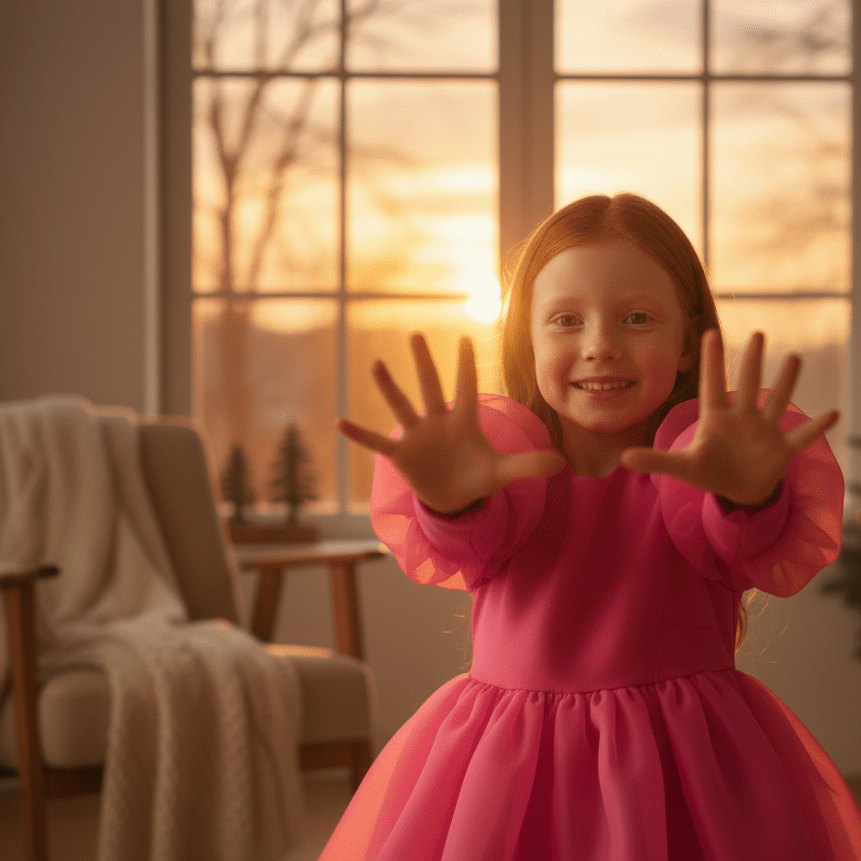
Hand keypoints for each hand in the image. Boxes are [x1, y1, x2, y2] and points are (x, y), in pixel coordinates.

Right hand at [338, 333, 565, 514]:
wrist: (452, 498)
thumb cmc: (476, 477)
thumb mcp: (503, 473)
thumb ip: (529, 466)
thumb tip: (564, 463)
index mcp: (464, 421)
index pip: (467, 388)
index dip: (466, 366)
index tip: (465, 337)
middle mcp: (438, 422)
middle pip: (432, 387)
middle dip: (425, 363)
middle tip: (417, 334)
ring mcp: (418, 436)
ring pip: (403, 406)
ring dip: (390, 387)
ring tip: (377, 364)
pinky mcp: (402, 454)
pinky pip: (378, 442)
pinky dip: (360, 434)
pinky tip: (340, 423)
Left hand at [620, 330, 838, 506]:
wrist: (738, 490)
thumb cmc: (709, 471)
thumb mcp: (682, 468)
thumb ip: (655, 460)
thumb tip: (623, 457)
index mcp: (716, 419)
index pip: (712, 385)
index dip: (712, 362)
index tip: (711, 332)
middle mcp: (742, 419)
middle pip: (748, 386)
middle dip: (753, 362)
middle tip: (759, 333)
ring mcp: (764, 432)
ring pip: (777, 402)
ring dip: (786, 383)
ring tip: (795, 359)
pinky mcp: (782, 450)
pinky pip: (802, 437)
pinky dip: (817, 428)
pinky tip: (834, 413)